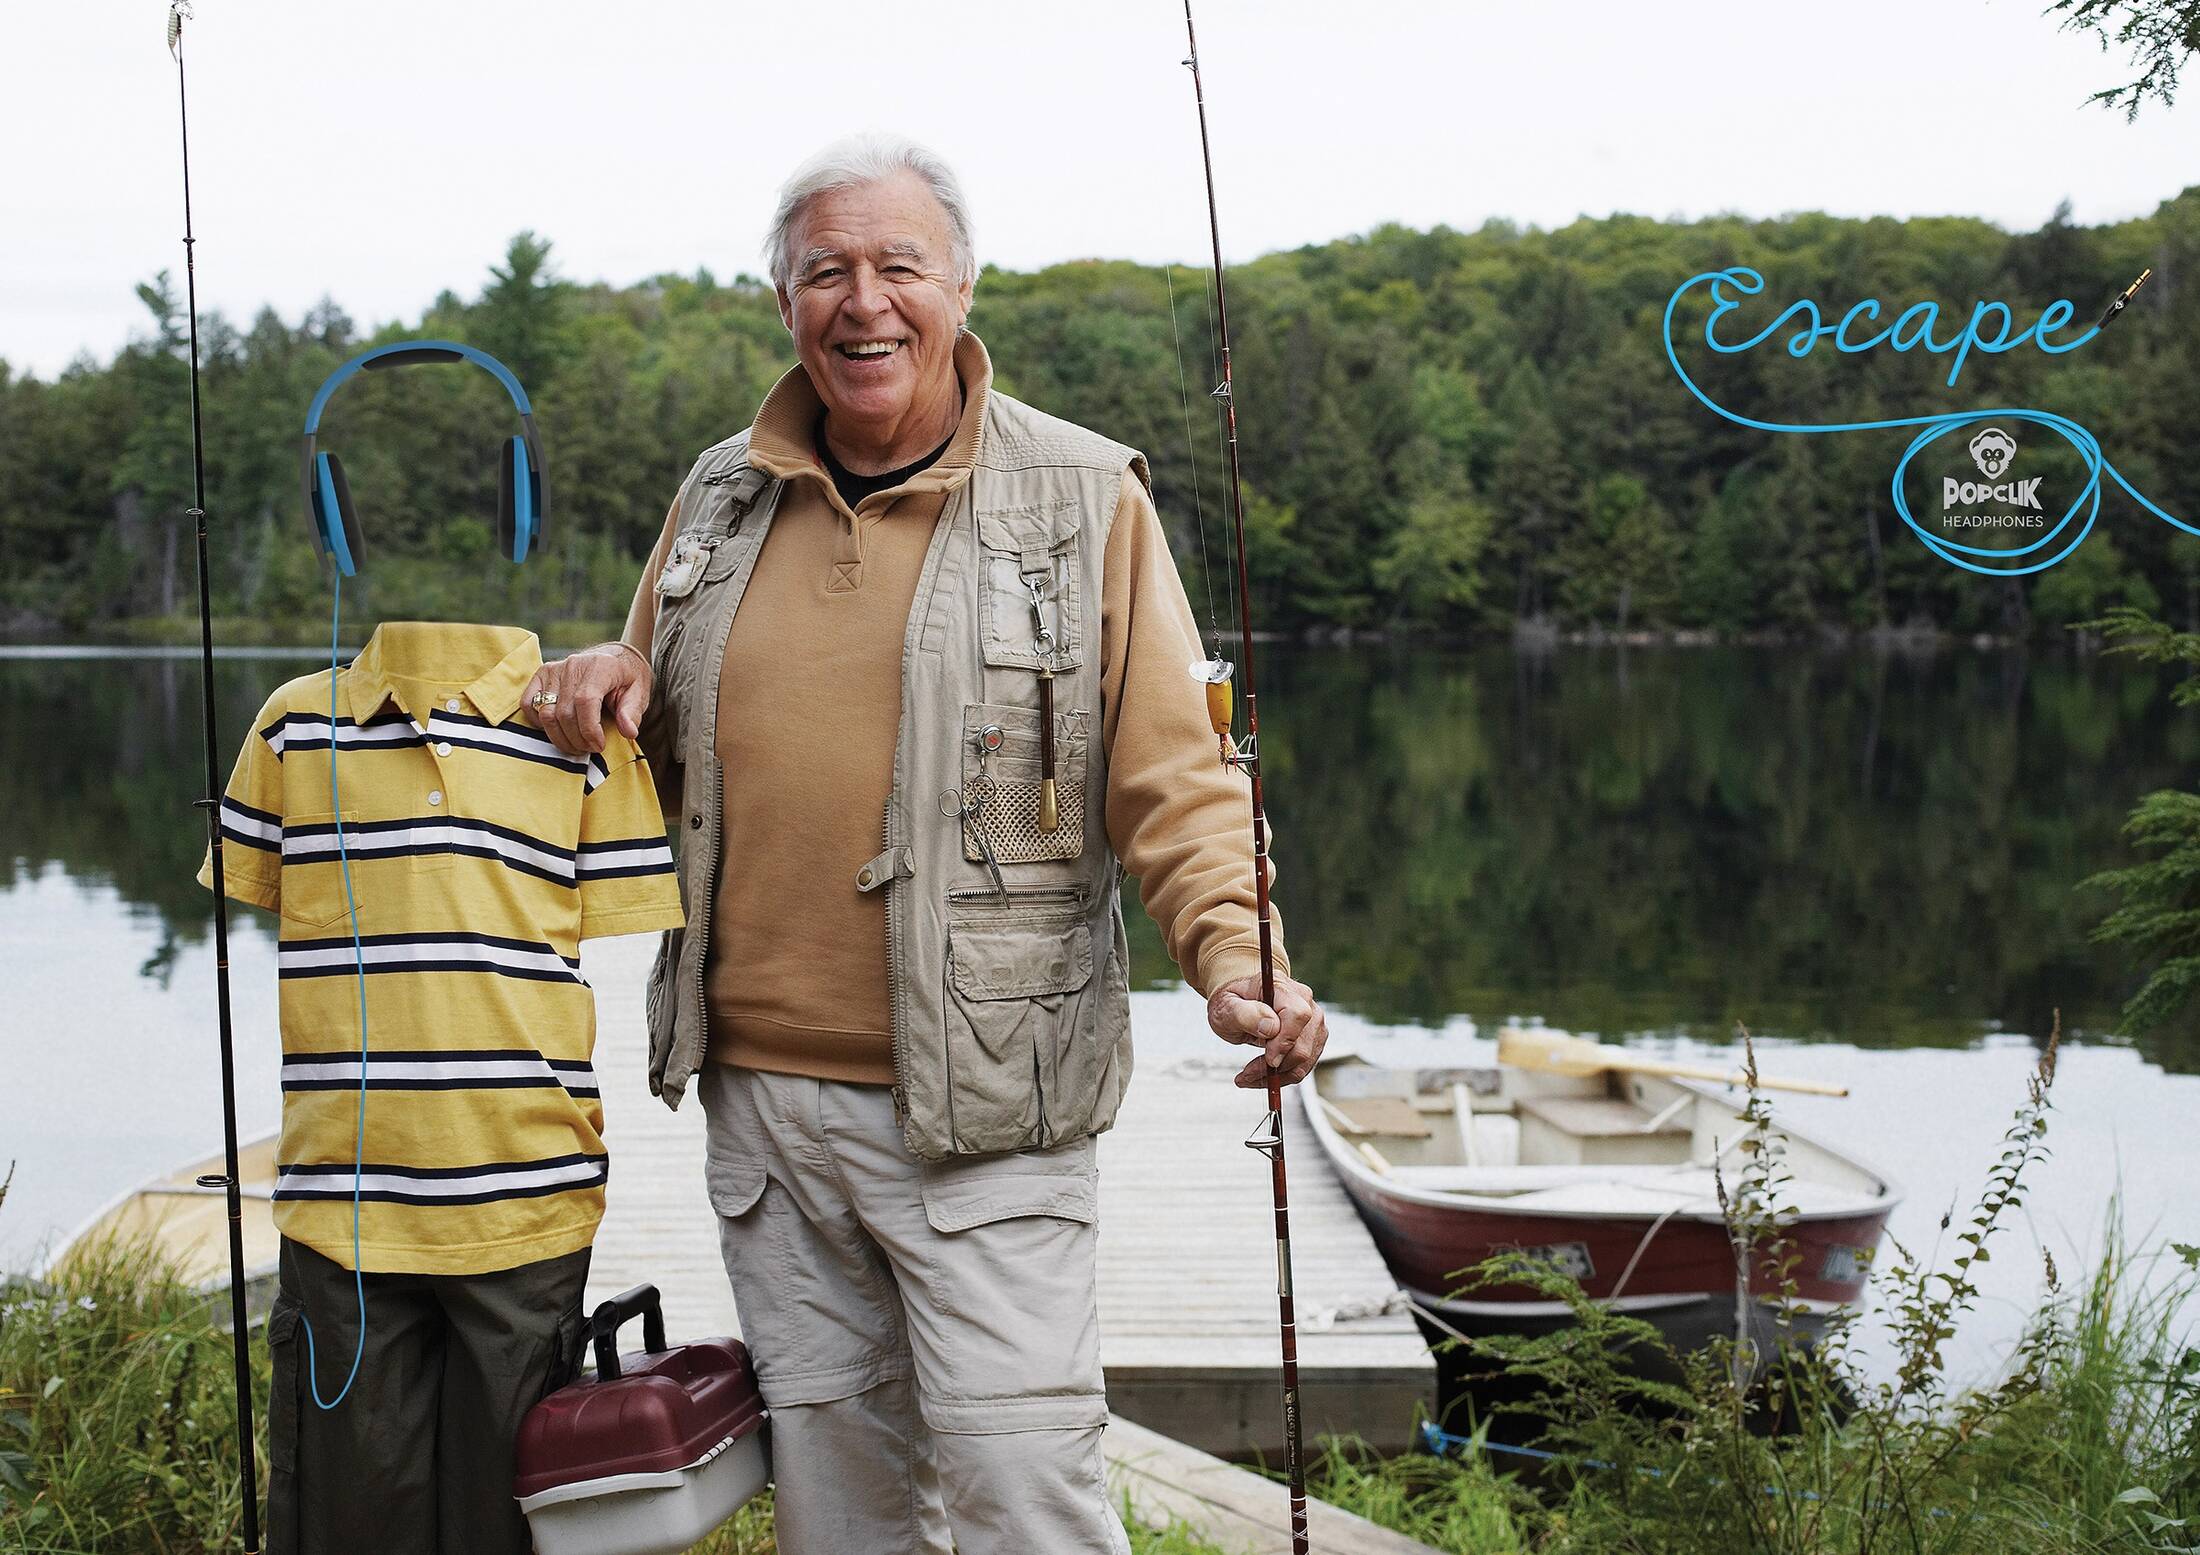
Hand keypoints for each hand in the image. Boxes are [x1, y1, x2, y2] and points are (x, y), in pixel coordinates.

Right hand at [522, 644, 650, 755]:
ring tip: (576, 746)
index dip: (590, 730)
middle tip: (590, 749)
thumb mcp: (639, 693)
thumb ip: (632, 712)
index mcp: (600, 666)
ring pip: (546, 713)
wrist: (613, 657)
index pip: (585, 701)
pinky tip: (557, 730)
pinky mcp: (541, 674)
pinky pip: (529, 703)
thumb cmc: (627, 678)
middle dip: (577, 739)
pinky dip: (539, 722)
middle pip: (565, 712)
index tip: (599, 746)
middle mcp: (573, 665)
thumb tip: (629, 732)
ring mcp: (554, 668)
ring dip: (559, 737)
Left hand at [1208, 970, 1327, 1088]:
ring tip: (1249, 1076)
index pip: (1297, 1014)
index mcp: (1280, 986)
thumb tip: (1271, 1027)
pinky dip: (1283, 1074)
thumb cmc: (1232, 1001)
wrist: (1239, 1001)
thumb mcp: (1226, 1007)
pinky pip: (1304, 1064)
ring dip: (1278, 1074)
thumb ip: (1246, 1013)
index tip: (1268, 1059)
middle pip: (1303, 1043)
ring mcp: (1312, 1018)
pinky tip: (1263, 1074)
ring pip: (1305, 1058)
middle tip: (1247, 1074)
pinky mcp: (1313, 1035)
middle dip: (1277, 1065)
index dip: (1285, 1041)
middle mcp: (1303, 999)